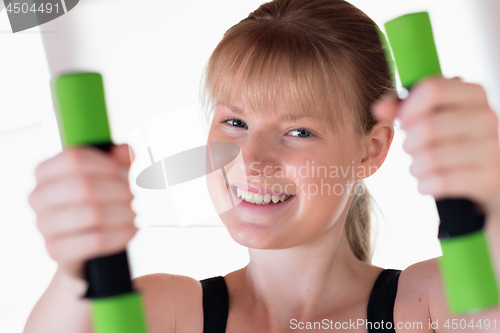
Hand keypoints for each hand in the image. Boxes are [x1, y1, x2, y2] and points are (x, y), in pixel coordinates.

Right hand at [29, 144, 136, 278]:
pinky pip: (95, 241)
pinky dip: (121, 234)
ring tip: (132, 213)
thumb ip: (119, 159)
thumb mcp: (110, 174)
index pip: (74, 158)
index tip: (123, 172)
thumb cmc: (96, 201)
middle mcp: (38, 196)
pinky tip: (130, 230)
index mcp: (45, 171)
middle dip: (118, 190)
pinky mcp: (55, 251)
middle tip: (132, 196)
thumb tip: (125, 151)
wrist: (84, 244)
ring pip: (92, 214)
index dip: (105, 164)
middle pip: (84, 186)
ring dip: (123, 213)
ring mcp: (43, 225)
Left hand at [373, 78, 499, 215]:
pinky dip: (425, 184)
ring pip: (431, 157)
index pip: (432, 89)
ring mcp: (492, 148)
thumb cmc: (452, 140)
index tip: (403, 121)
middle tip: (410, 149)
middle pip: (427, 126)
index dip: (408, 107)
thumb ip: (402, 106)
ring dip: (415, 166)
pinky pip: (441, 182)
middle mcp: (488, 117)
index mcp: (474, 94)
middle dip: (409, 143)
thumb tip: (378, 108)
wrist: (490, 177)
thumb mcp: (431, 116)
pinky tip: (427, 183)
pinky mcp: (489, 178)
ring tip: (418, 167)